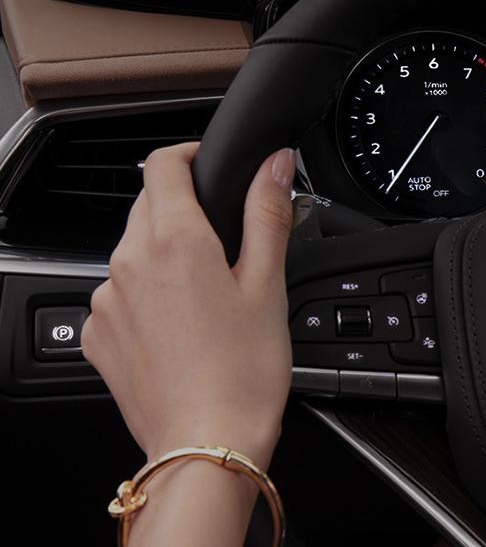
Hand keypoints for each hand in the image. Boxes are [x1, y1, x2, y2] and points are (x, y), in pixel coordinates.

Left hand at [83, 143, 295, 465]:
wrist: (207, 443)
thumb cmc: (243, 371)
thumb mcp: (268, 284)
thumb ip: (267, 214)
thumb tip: (275, 164)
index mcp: (175, 241)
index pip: (162, 164)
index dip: (188, 155)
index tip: (208, 165)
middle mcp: (128, 263)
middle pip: (147, 206)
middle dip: (183, 210)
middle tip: (226, 243)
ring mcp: (106, 300)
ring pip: (132, 251)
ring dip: (164, 255)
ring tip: (208, 296)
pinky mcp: (97, 335)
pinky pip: (118, 294)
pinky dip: (146, 296)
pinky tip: (182, 327)